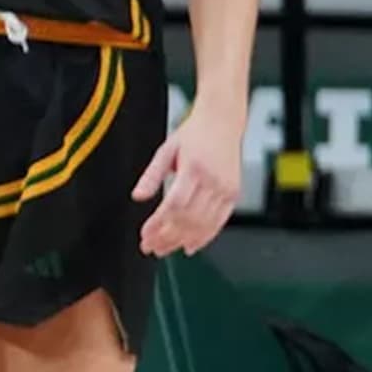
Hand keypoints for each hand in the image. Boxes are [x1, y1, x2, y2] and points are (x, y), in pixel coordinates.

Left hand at [135, 103, 242, 255]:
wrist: (223, 122)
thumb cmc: (195, 133)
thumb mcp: (166, 150)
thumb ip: (152, 175)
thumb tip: (138, 197)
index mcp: (194, 168)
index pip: (175, 205)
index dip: (159, 224)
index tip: (145, 235)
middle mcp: (213, 180)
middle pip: (189, 219)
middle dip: (168, 237)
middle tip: (151, 247)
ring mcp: (226, 188)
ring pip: (204, 224)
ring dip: (183, 240)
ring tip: (166, 249)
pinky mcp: (233, 193)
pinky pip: (219, 221)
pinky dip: (205, 236)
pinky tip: (191, 246)